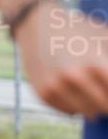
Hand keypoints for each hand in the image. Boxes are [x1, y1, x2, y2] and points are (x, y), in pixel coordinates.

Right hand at [17, 1, 107, 118]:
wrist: (37, 24)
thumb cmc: (78, 29)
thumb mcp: (105, 36)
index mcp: (95, 64)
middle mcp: (74, 77)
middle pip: (106, 107)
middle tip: (103, 86)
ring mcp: (56, 87)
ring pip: (89, 113)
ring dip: (94, 104)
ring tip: (90, 86)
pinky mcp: (43, 93)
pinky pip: (70, 112)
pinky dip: (76, 105)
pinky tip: (74, 88)